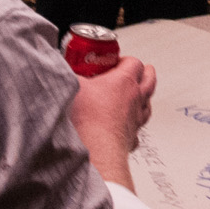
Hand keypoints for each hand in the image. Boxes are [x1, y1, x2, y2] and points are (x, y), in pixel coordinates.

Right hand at [70, 54, 156, 189]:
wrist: (95, 148)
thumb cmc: (87, 118)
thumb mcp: (73, 85)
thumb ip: (68, 74)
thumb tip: (59, 69)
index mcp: (124, 81)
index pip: (135, 62)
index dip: (126, 60)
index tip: (116, 62)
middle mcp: (135, 99)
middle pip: (149, 79)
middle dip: (144, 73)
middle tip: (135, 72)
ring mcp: (135, 119)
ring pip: (147, 104)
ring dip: (143, 98)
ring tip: (136, 97)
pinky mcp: (131, 137)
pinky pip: (137, 128)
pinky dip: (134, 125)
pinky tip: (126, 125)